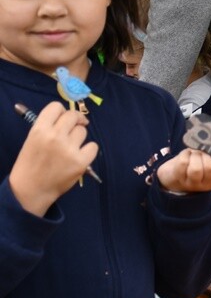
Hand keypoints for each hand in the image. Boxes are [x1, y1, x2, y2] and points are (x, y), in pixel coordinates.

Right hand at [8, 102, 97, 216]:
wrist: (31, 190)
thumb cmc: (31, 164)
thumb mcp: (32, 140)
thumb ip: (48, 127)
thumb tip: (67, 116)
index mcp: (39, 130)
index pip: (56, 107)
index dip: (61, 112)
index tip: (63, 119)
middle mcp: (55, 136)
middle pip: (73, 116)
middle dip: (74, 121)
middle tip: (72, 129)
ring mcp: (69, 149)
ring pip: (83, 131)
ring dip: (79, 138)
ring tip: (69, 149)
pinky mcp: (81, 161)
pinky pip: (93, 146)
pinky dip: (88, 150)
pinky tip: (78, 156)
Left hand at [157, 148, 210, 192]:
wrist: (176, 173)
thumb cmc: (199, 160)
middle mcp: (210, 182)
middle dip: (206, 154)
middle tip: (204, 150)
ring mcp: (194, 183)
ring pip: (196, 168)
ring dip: (195, 155)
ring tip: (195, 153)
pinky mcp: (180, 180)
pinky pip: (183, 163)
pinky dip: (185, 154)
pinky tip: (186, 155)